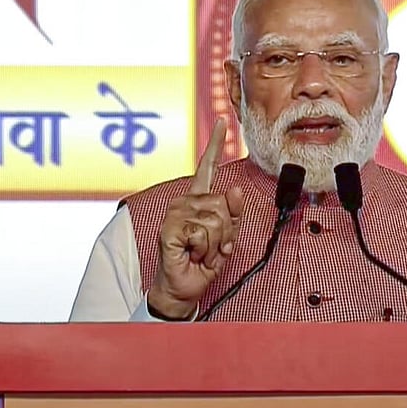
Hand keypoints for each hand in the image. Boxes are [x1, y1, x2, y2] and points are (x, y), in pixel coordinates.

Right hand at [148, 119, 244, 318]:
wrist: (184, 286)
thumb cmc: (202, 262)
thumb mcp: (227, 237)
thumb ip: (234, 215)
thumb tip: (235, 190)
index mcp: (199, 199)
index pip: (208, 167)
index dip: (216, 143)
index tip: (224, 121)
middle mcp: (185, 201)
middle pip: (224, 204)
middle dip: (225, 231)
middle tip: (211, 246)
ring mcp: (176, 213)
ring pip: (217, 219)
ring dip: (215, 244)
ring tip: (202, 251)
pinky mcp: (171, 227)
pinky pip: (203, 232)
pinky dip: (204, 249)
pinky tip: (192, 253)